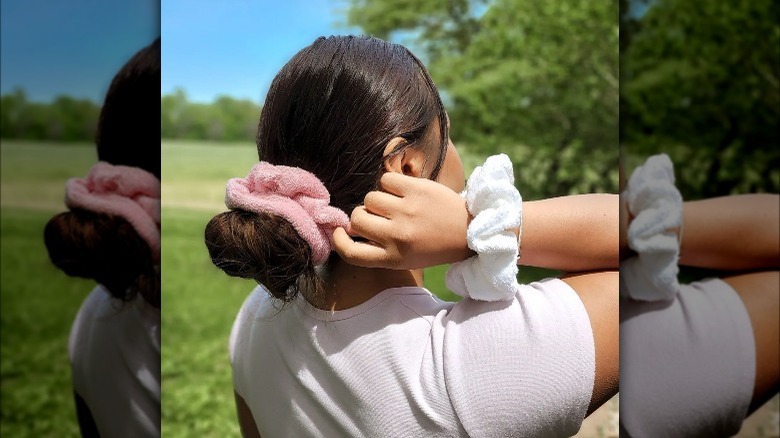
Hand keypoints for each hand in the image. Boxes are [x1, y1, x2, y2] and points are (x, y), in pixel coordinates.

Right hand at [332, 172, 473, 268]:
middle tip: (378, 217)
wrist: (468, 231)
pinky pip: (385, 180)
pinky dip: (389, 184)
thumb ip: (377, 248)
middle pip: (357, 220)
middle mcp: (397, 236)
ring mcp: (407, 211)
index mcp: (393, 258)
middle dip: (362, 217)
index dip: (339, 240)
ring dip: (377, 200)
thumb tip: (347, 228)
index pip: (351, 252)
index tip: (341, 232)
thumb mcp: (404, 259)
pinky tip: (402, 191)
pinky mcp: (416, 190)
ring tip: (393, 204)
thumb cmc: (432, 246)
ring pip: (370, 198)